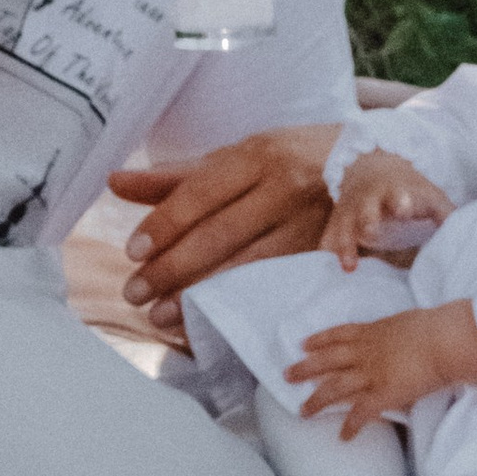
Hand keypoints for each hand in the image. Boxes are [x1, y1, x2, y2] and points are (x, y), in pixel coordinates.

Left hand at [106, 124, 340, 321]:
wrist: (363, 167)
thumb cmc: (281, 163)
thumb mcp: (232, 161)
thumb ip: (173, 177)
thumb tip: (113, 181)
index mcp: (256, 155)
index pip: (200, 192)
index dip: (165, 224)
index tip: (133, 252)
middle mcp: (285, 186)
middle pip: (220, 233)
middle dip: (172, 268)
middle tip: (135, 293)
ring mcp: (308, 223)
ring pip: (247, 265)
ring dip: (200, 295)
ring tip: (161, 315)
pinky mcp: (323, 253)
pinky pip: (272, 284)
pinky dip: (236, 305)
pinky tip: (208, 320)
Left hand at [288, 303, 476, 428]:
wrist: (445, 340)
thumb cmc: (436, 327)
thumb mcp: (410, 322)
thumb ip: (399, 331)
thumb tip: (403, 334)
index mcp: (372, 332)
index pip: (338, 334)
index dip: (319, 340)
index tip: (304, 344)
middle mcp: (365, 353)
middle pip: (326, 361)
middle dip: (304, 368)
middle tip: (286, 375)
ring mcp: (371, 374)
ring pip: (334, 388)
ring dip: (316, 401)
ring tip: (302, 412)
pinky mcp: (383, 394)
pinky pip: (361, 413)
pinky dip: (351, 426)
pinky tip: (343, 437)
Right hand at [321, 151, 454, 268]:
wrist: (371, 167)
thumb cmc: (407, 189)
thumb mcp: (429, 195)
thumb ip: (446, 214)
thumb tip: (468, 234)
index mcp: (394, 192)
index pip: (398, 196)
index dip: (400, 201)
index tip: (403, 208)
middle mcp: (369, 201)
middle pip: (366, 211)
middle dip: (368, 221)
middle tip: (371, 233)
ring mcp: (351, 211)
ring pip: (344, 228)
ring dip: (345, 246)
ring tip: (349, 267)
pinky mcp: (338, 221)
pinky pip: (328, 237)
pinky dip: (326, 251)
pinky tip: (324, 268)